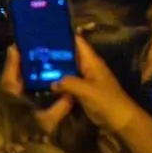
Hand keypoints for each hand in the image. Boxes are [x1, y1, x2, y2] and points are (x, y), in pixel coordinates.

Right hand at [4, 36, 145, 137]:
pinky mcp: (82, 91)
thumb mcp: (88, 91)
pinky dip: (56, 80)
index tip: (43, 31)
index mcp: (92, 62)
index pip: (77, 42)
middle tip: (30, 50)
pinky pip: (67, 82)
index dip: (63, 35)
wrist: (121, 121)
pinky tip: (40, 82)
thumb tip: (50, 80)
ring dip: (53, 67)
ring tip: (31, 64)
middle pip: (69, 55)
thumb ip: (70, 83)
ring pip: (67, 69)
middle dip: (53, 51)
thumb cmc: (108, 102)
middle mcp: (88, 67)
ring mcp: (85, 79)